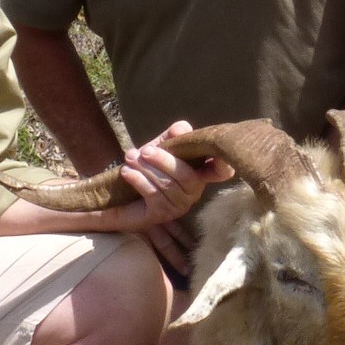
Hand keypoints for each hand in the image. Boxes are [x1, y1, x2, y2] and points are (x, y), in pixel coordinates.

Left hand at [112, 120, 220, 272]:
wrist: (121, 187)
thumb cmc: (147, 165)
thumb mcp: (159, 145)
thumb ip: (171, 136)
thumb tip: (181, 128)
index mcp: (199, 171)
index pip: (220, 172)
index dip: (223, 167)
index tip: (222, 159)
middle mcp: (194, 191)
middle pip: (187, 176)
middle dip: (164, 160)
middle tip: (144, 150)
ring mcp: (179, 205)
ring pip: (168, 186)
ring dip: (146, 169)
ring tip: (130, 158)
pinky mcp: (161, 216)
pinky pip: (154, 196)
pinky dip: (139, 181)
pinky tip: (127, 172)